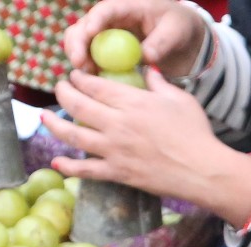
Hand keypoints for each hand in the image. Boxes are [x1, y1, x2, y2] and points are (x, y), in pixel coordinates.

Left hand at [43, 70, 250, 222]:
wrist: (204, 171)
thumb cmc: (197, 134)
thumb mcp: (180, 100)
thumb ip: (159, 82)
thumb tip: (148, 69)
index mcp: (132, 102)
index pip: (93, 85)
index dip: (79, 78)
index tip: (75, 76)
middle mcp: (117, 124)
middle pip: (76, 105)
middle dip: (63, 94)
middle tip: (59, 90)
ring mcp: (115, 150)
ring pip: (73, 135)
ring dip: (54, 125)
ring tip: (45, 117)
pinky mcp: (119, 173)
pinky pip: (87, 170)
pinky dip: (69, 167)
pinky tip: (56, 163)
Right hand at [62, 0, 205, 79]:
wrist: (180, 36)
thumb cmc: (177, 27)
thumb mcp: (176, 30)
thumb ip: (161, 42)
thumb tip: (146, 57)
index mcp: (127, 7)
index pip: (105, 10)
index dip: (95, 21)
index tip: (90, 34)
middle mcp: (110, 18)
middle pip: (83, 26)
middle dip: (77, 44)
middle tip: (80, 64)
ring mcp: (105, 34)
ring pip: (81, 42)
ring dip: (79, 57)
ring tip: (86, 74)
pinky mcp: (106, 49)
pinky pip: (90, 57)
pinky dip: (89, 68)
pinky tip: (94, 81)